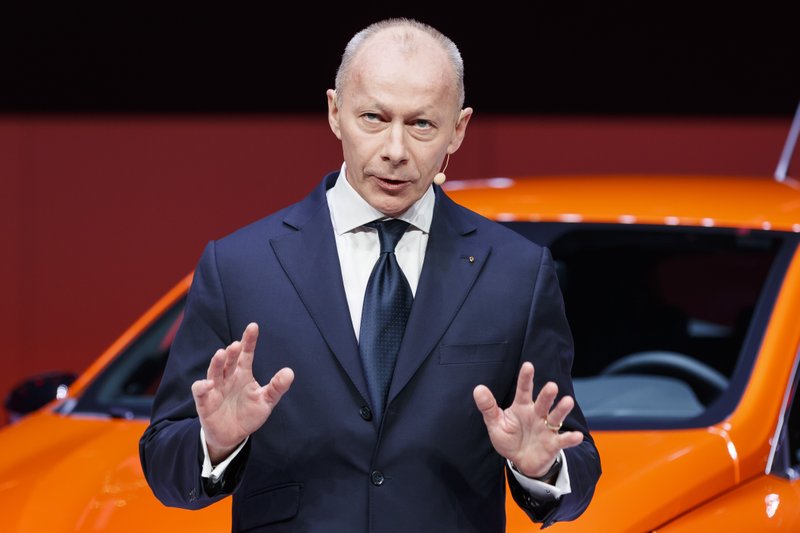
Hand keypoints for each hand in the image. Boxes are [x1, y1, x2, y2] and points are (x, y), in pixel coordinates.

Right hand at [191, 323, 293, 463]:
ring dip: (217, 363)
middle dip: (232, 352)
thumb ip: (277, 387)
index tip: (253, 326)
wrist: (232, 435)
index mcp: (243, 374)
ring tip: (222, 354)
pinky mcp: (205, 401)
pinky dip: (203, 386)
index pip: (246, 353)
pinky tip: (210, 383)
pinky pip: (200, 390)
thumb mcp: (266, 401)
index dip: (249, 340)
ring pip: (214, 371)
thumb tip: (290, 372)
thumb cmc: (248, 414)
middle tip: (236, 345)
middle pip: (229, 361)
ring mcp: (216, 388)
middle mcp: (228, 377)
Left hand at [473, 361, 582, 477]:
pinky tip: (576, 436)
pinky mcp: (554, 444)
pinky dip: (571, 438)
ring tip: (568, 402)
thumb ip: (488, 407)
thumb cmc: (509, 438)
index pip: (524, 390)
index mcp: (522, 407)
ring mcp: (546, 428)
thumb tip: (478, 388)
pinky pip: (563, 440)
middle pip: (542, 402)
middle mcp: (537, 414)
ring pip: (556, 417)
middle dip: (547, 395)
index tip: (528, 365)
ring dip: (562, 410)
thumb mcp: (495, 423)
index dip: (526, 378)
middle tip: (551, 386)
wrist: (521, 461)